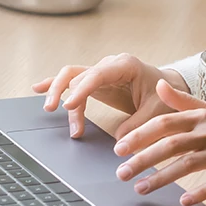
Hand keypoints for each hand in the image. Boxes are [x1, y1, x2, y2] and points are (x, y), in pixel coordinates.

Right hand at [31, 53, 190, 140]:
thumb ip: (139, 124)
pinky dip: (55, 83)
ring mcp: (100, 72)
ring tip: (49, 110)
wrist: (168, 87)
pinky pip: (72, 80)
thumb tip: (120, 140)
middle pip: (78, 74)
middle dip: (64, 91)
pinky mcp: (95, 82)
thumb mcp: (157, 111)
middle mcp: (109, 65)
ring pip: (72, 76)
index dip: (81, 90)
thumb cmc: (163, 96)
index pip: (97, 75)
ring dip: (58, 91)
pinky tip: (38, 88)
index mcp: (126, 65)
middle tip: (54, 110)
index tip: (69, 105)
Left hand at [113, 78, 205, 205]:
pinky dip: (199, 191)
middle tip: (121, 171)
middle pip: (171, 144)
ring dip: (162, 177)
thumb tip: (158, 84)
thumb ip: (182, 100)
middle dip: (143, 158)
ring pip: (187, 164)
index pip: (165, 122)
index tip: (120, 146)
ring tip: (140, 188)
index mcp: (201, 117)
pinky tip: (183, 201)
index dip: (141, 134)